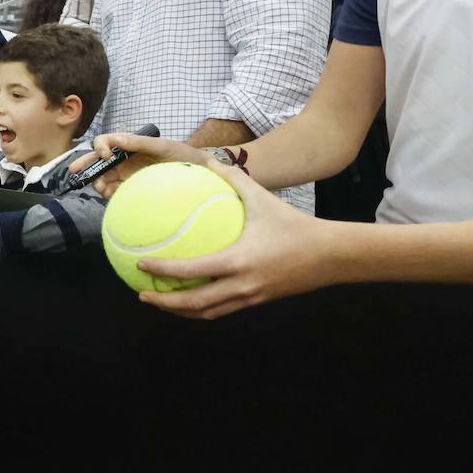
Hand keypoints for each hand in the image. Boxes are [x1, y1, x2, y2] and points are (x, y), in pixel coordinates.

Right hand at [69, 133, 205, 197]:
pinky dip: (109, 194)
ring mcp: (125, 175)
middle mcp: (124, 159)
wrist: (197, 173)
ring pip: (103, 178)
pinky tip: (111, 196)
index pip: (106, 141)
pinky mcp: (130, 189)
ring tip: (103, 189)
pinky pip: (113, 191)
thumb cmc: (180, 154)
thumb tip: (116, 139)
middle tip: (74, 172)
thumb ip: (139, 142)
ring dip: (98, 182)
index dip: (100, 147)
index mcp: (128, 144)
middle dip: (85, 165)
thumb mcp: (161, 146)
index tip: (104, 155)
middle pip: (98, 161)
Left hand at [133, 162, 338, 319]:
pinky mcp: (256, 302)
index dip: (163, 270)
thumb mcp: (263, 200)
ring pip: (206, 312)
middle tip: (142, 292)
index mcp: (238, 261)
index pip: (191, 270)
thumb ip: (234, 180)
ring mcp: (249, 297)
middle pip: (194, 303)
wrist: (331, 256)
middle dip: (164, 302)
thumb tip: (208, 160)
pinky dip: (201, 309)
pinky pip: (222, 310)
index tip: (142, 264)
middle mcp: (241, 285)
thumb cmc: (295, 226)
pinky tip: (190, 299)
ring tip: (160, 301)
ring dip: (180, 310)